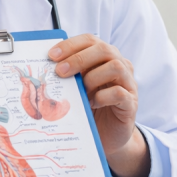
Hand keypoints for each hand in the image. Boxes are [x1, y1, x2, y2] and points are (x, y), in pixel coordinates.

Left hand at [49, 34, 144, 176]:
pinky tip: (93, 103)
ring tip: (81, 91)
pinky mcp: (131, 103)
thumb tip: (45, 66)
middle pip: (104, 50)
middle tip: (60, 71)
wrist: (108, 136)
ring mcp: (128, 84)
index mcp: (105, 58)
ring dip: (93, 77)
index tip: (52, 55)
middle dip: (79, 58)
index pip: (90, 40)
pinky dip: (103, 96)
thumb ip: (69, 75)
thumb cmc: (91, 108)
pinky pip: (120, 93)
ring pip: (116, 67)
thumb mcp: (77, 88)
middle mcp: (120, 66)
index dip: (71, 45)